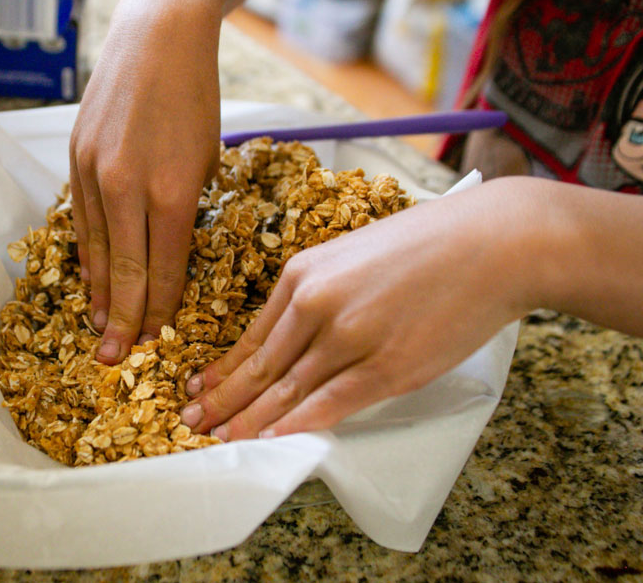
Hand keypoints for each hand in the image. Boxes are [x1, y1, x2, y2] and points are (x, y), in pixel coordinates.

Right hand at [69, 0, 222, 363]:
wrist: (159, 37)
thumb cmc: (197, 98)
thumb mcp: (209, 157)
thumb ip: (188, 209)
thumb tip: (171, 256)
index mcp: (175, 191)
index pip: (163, 269)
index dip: (157, 310)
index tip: (155, 341)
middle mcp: (129, 187)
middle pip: (124, 270)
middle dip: (122, 319)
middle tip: (116, 359)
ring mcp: (96, 172)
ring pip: (95, 248)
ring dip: (98, 292)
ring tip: (98, 326)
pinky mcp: (75, 158)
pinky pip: (80, 219)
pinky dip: (85, 253)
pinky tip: (88, 277)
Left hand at [180, 178, 538, 438]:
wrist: (492, 242)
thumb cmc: (428, 243)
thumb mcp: (353, 252)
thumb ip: (320, 290)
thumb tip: (295, 331)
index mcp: (304, 274)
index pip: (252, 334)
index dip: (223, 368)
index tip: (199, 387)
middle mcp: (316, 306)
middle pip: (259, 366)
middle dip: (221, 399)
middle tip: (190, 422)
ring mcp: (349, 339)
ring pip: (287, 391)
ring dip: (250, 420)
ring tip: (220, 439)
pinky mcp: (387, 368)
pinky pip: (331, 404)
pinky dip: (298, 425)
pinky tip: (273, 440)